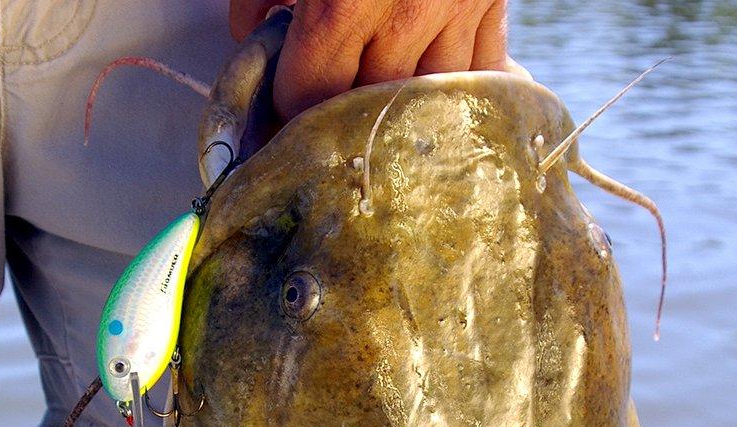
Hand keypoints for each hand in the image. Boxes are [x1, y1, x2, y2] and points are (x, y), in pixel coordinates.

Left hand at [230, 0, 510, 120]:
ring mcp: (460, 5)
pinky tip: (432, 80)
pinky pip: (483, 68)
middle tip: (322, 105)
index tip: (283, 103)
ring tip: (375, 92)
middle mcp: (410, 10)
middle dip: (341, 107)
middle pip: (369, 102)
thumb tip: (253, 36)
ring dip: (400, 100)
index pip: (313, 93)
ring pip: (428, 96)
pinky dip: (456, 80)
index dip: (291, 103)